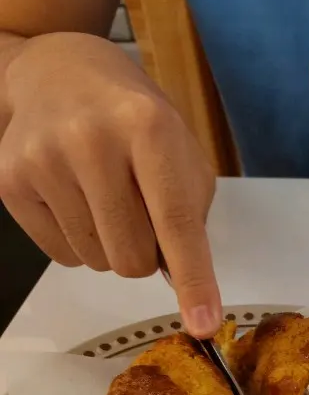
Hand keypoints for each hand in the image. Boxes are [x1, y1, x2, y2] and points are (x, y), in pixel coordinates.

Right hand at [0, 32, 221, 335]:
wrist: (57, 72)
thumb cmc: (134, 119)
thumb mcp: (181, 149)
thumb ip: (189, 213)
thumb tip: (179, 281)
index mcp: (148, 127)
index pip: (175, 221)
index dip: (194, 279)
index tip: (204, 323)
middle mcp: (90, 140)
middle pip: (132, 259)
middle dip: (146, 255)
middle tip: (140, 214)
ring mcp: (43, 159)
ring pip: (97, 263)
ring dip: (110, 246)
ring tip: (104, 197)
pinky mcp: (10, 180)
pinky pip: (62, 256)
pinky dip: (78, 241)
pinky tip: (75, 197)